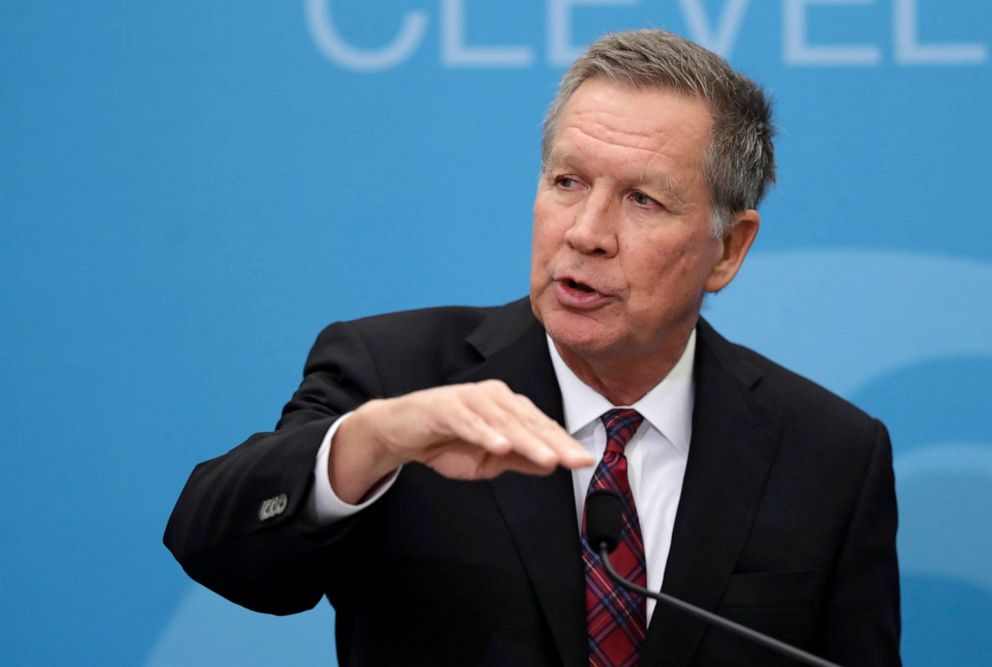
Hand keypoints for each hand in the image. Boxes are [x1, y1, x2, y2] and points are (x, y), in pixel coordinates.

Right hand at [329, 380, 593, 502]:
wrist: (399, 431)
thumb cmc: (446, 442)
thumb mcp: (488, 460)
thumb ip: (518, 459)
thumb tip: (551, 465)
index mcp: (507, 408)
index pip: (540, 427)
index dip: (563, 444)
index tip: (584, 461)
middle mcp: (493, 398)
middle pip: (529, 423)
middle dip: (555, 443)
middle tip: (576, 460)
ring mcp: (469, 400)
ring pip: (504, 422)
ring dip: (527, 441)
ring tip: (548, 458)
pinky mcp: (445, 407)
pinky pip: (469, 421)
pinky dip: (485, 433)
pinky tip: (500, 446)